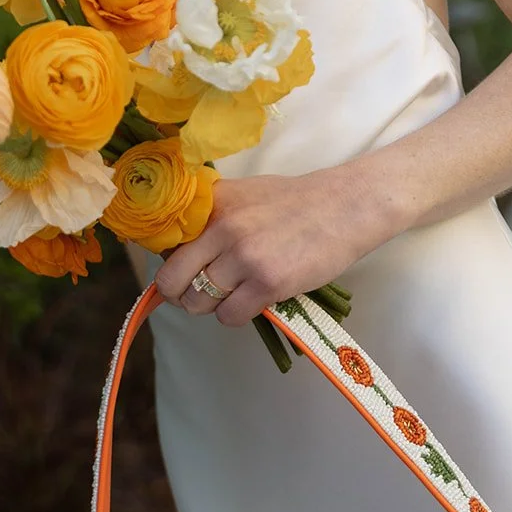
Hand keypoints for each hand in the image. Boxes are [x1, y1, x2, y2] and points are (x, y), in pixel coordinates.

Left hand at [154, 168, 372, 326]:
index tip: (184, 271)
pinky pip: (229, 316)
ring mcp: (244, 256)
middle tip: (197, 294)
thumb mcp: (244, 195)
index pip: (166, 245)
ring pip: (199, 302)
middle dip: (179, 295)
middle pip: (172, 280)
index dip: (172, 264)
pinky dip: (236, 315)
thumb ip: (211, 217)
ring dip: (212, 306)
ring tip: (235, 294)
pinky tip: (252, 301)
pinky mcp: (267, 283)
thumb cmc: (295, 203)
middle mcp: (222, 228)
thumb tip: (176, 250)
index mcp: (212, 203)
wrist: (345, 207)